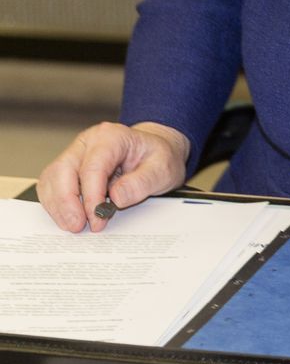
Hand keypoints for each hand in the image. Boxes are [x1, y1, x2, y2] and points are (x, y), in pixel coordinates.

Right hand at [37, 122, 189, 232]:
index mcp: (111, 137)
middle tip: (78, 226)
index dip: (91, 196)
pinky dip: (56, 204)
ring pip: (52, 178)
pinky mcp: (68, 168)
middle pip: (63, 171)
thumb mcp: (164, 169)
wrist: (155, 154)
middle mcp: (88, 142)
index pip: (93, 167)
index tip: (97, 218)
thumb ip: (143, 182)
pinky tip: (69, 218)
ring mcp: (75, 154)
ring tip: (74, 225)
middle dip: (67, 203)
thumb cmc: (159, 158)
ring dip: (58, 206)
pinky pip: (52, 186)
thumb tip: (117, 198)